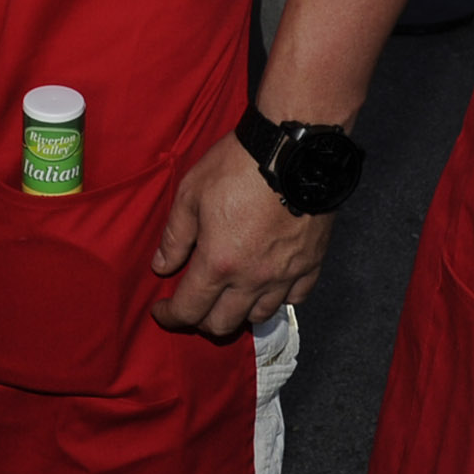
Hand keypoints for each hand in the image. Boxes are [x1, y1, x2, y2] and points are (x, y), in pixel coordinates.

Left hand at [149, 130, 334, 337]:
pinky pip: (295, 299)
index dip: (169, 316)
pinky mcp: (311, 263)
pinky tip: (268, 286)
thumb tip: (162, 266)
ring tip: (229, 296)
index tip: (161, 310)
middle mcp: (252, 278)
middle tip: (193, 304)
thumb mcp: (192, 193)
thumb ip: (175, 236)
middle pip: (223, 324)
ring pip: (259, 316)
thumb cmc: (239, 165)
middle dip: (201, 320)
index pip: (189, 309)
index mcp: (219, 262)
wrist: (293, 149)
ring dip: (239, 313)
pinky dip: (277, 299)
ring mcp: (285, 274)